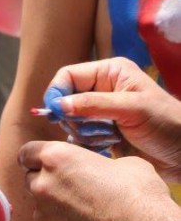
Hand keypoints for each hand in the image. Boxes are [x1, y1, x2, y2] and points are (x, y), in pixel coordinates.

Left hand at [19, 140, 170, 220]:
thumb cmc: (137, 193)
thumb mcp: (121, 162)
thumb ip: (94, 161)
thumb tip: (97, 169)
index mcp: (56, 157)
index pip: (27, 152)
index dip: (35, 157)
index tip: (44, 162)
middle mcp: (42, 184)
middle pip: (30, 178)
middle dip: (44, 180)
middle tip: (69, 187)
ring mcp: (44, 214)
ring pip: (39, 205)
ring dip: (53, 205)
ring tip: (82, 210)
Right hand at [43, 57, 180, 179]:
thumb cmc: (165, 124)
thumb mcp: (132, 109)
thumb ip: (94, 104)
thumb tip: (58, 105)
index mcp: (110, 72)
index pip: (69, 75)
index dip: (58, 92)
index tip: (55, 113)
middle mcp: (103, 89)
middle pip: (67, 99)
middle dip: (74, 117)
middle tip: (93, 129)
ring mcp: (102, 112)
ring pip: (72, 120)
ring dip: (84, 132)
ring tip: (108, 139)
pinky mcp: (104, 133)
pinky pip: (81, 136)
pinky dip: (87, 144)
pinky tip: (105, 147)